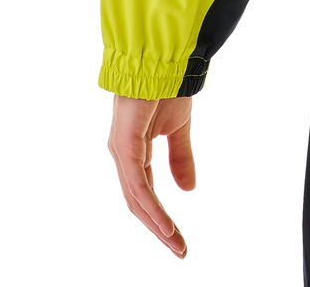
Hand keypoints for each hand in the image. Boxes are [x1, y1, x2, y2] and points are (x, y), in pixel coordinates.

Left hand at [107, 94, 194, 256]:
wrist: (163, 57)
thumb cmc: (166, 86)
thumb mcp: (179, 129)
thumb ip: (180, 158)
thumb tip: (188, 190)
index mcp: (133, 152)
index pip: (144, 194)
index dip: (160, 218)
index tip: (179, 239)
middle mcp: (122, 155)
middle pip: (138, 203)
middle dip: (159, 229)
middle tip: (179, 250)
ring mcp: (121, 151)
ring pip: (136, 199)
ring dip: (157, 224)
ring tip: (175, 243)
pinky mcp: (124, 145)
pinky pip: (137, 184)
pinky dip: (151, 207)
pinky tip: (165, 224)